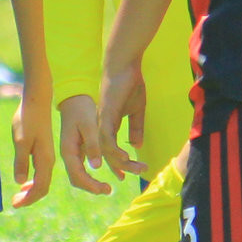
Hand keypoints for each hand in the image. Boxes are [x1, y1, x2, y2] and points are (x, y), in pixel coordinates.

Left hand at [10, 89, 55, 208]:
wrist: (37, 101)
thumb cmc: (27, 119)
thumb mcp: (21, 141)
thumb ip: (21, 161)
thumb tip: (20, 181)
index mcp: (45, 160)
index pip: (40, 187)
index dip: (28, 199)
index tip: (15, 204)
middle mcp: (48, 160)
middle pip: (42, 187)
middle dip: (29, 198)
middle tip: (14, 204)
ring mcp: (46, 156)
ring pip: (42, 180)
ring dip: (30, 190)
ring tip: (18, 196)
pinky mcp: (42, 150)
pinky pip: (40, 172)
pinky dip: (32, 181)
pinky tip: (23, 181)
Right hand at [54, 94, 113, 194]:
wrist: (75, 96)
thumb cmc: (82, 108)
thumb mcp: (89, 125)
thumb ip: (92, 145)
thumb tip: (97, 166)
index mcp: (68, 150)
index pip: (77, 176)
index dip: (91, 185)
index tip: (106, 189)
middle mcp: (68, 154)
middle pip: (77, 179)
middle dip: (92, 187)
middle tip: (108, 190)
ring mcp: (73, 152)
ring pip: (81, 174)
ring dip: (93, 183)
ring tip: (108, 187)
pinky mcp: (79, 148)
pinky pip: (85, 167)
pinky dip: (95, 174)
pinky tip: (109, 174)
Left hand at [95, 64, 147, 178]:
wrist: (124, 65)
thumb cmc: (130, 84)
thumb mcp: (136, 110)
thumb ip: (136, 127)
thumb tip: (136, 145)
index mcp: (108, 125)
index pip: (109, 150)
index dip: (117, 164)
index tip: (127, 175)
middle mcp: (101, 126)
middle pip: (108, 154)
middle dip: (123, 166)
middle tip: (139, 172)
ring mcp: (102, 121)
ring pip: (107, 150)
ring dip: (121, 161)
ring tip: (136, 167)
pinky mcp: (105, 115)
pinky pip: (107, 138)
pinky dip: (115, 150)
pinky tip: (125, 157)